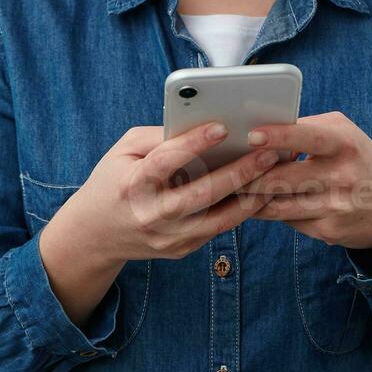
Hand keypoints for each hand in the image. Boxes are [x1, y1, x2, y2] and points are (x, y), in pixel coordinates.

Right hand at [47, 121, 280, 267]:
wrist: (96, 234)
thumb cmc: (114, 179)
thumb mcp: (124, 150)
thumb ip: (160, 136)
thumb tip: (202, 122)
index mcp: (132, 184)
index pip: (166, 161)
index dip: (194, 143)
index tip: (222, 126)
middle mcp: (151, 215)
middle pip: (202, 193)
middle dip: (239, 171)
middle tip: (268, 151)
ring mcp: (168, 237)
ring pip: (219, 218)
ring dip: (251, 194)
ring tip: (275, 171)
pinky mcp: (181, 249)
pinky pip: (218, 228)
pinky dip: (242, 209)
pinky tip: (261, 190)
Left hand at [239, 111, 371, 262]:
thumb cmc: (358, 159)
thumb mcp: (343, 135)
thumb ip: (306, 130)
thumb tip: (261, 135)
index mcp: (344, 145)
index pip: (308, 138)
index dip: (278, 136)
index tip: (251, 135)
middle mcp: (341, 177)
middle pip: (282, 178)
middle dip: (248, 176)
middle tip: (223, 170)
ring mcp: (334, 207)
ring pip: (278, 205)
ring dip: (251, 198)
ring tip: (231, 188)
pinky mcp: (328, 232)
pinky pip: (288, 220)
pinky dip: (271, 211)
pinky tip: (259, 204)